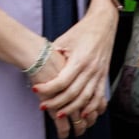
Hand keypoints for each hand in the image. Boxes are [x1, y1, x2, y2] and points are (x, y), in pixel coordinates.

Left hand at [30, 0, 116, 135]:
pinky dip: (93, 108)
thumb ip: (54, 56)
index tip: (36, 90)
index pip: (62, 81)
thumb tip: (39, 68)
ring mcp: (99, 74)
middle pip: (72, 93)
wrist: (103, 24)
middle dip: (56, 103)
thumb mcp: (64, 40)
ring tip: (59, 114)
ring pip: (86, 99)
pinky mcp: (103, 76)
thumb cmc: (81, 31)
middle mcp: (91, 69)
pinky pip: (99, 97)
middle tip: (43, 106)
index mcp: (80, 60)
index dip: (48, 89)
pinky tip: (85, 114)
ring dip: (72, 109)